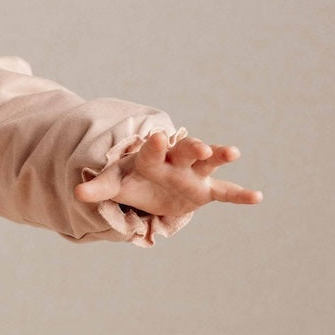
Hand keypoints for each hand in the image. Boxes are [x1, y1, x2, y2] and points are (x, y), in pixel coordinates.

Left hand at [74, 131, 262, 217]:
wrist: (147, 184)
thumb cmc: (130, 179)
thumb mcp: (112, 184)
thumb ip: (97, 189)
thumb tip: (77, 193)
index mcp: (151, 158)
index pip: (152, 151)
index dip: (154, 146)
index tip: (157, 137)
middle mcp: (175, 161)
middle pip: (186, 150)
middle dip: (193, 148)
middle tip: (203, 146)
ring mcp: (192, 175)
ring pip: (209, 163)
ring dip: (220, 157)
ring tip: (233, 152)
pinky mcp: (204, 190)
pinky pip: (224, 192)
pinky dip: (239, 195)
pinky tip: (257, 197)